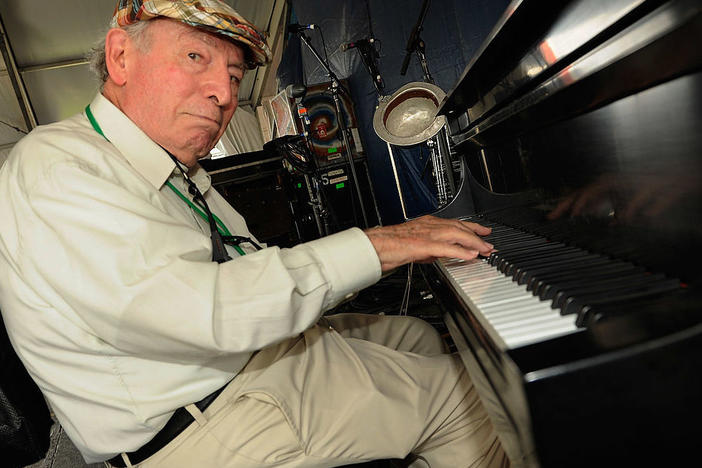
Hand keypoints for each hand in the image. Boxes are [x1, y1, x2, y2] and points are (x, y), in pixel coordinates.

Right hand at [364, 215, 494, 271]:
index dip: (471, 227)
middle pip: (458, 226)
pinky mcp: (422, 244)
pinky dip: (459, 250)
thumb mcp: (416, 246)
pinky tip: (470, 255)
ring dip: (472, 242)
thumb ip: (430, 249)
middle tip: (489, 243)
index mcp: (426, 224)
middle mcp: (428, 225)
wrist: (375, 245)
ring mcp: (426, 234)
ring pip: (455, 234)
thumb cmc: (389, 246)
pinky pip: (445, 247)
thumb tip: (441, 254)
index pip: (454, 223)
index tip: (482, 233)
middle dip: (476, 234)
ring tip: (484, 250)